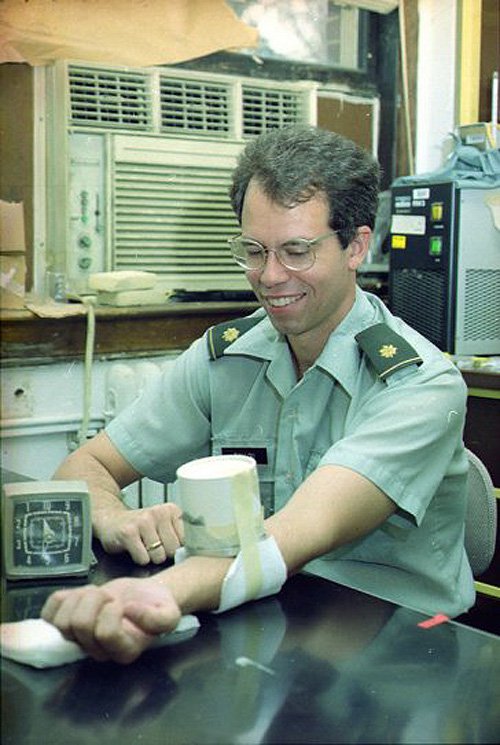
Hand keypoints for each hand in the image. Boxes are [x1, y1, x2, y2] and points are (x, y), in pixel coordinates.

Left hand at [41, 577, 181, 663]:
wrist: (144, 597)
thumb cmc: (156, 606)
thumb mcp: (170, 613)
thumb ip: (159, 619)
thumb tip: (130, 611)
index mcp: (123, 651)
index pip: (104, 634)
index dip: (111, 612)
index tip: (122, 603)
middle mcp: (97, 651)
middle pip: (79, 626)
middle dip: (96, 600)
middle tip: (109, 596)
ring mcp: (78, 639)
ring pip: (61, 621)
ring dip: (80, 597)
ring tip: (97, 594)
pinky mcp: (64, 624)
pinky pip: (48, 613)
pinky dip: (63, 597)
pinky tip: (80, 595)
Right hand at [95, 503, 183, 565]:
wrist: (110, 519)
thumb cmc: (140, 527)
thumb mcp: (163, 525)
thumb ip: (179, 535)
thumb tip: (193, 553)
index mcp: (172, 510)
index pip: (187, 540)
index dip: (176, 547)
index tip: (167, 543)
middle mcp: (159, 512)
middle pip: (173, 550)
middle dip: (163, 553)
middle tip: (152, 545)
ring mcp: (143, 521)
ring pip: (159, 556)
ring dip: (150, 557)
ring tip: (142, 546)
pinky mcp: (129, 532)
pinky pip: (143, 558)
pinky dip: (138, 559)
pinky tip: (133, 548)